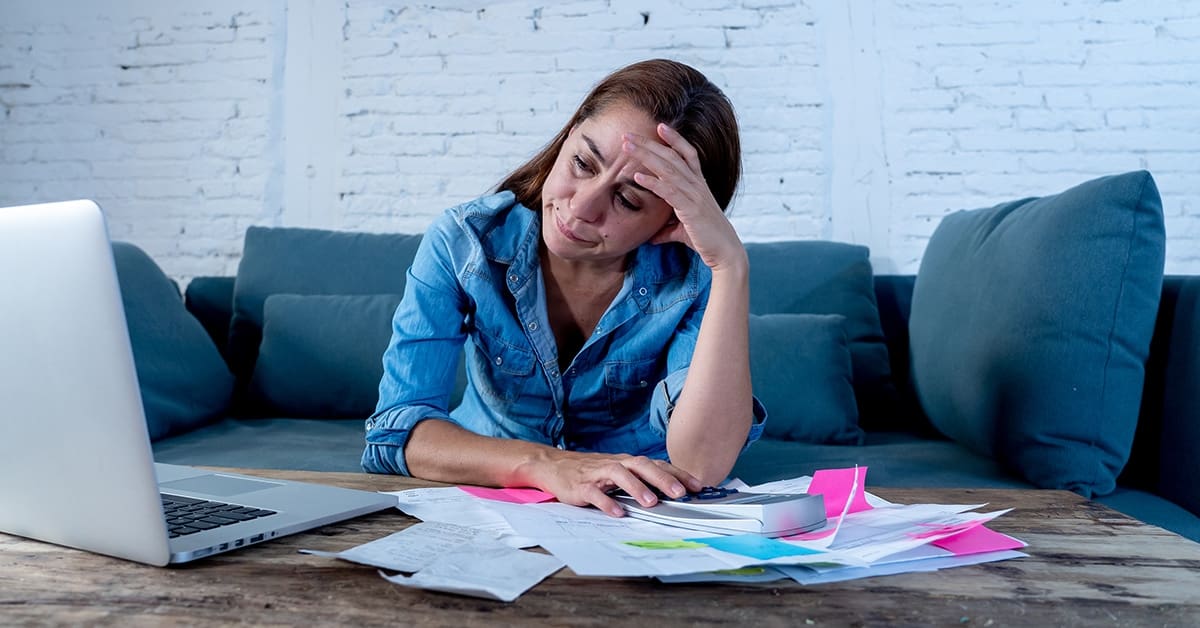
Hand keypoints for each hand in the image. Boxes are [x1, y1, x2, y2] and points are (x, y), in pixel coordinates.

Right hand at [526, 450, 703, 516]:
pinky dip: (606, 502)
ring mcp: (598, 474)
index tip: (698, 486)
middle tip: (680, 493)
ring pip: (620, 475)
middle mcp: (616, 464)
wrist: (555, 466)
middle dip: (663, 479)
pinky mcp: (581, 486)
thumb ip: (641, 480)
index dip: (678, 474)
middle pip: (642, 466)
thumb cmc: (593, 472)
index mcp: (628, 462)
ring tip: (651, 502)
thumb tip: (672, 492)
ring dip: (637, 488)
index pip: (657, 465)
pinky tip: (617, 513)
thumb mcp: (619, 473)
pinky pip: (595, 494)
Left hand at [622, 124, 746, 272]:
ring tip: (627, 147)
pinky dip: (652, 182)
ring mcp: (695, 195)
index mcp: (699, 185)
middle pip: (672, 156)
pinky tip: (637, 176)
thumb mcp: (683, 231)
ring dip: (646, 156)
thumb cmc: (706, 239)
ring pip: (668, 169)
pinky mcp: (690, 209)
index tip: (660, 126)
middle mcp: (697, 185)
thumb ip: (667, 230)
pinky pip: (669, 191)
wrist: (725, 252)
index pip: (688, 154)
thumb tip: (652, 237)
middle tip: (629, 135)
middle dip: (650, 144)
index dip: (675, 139)